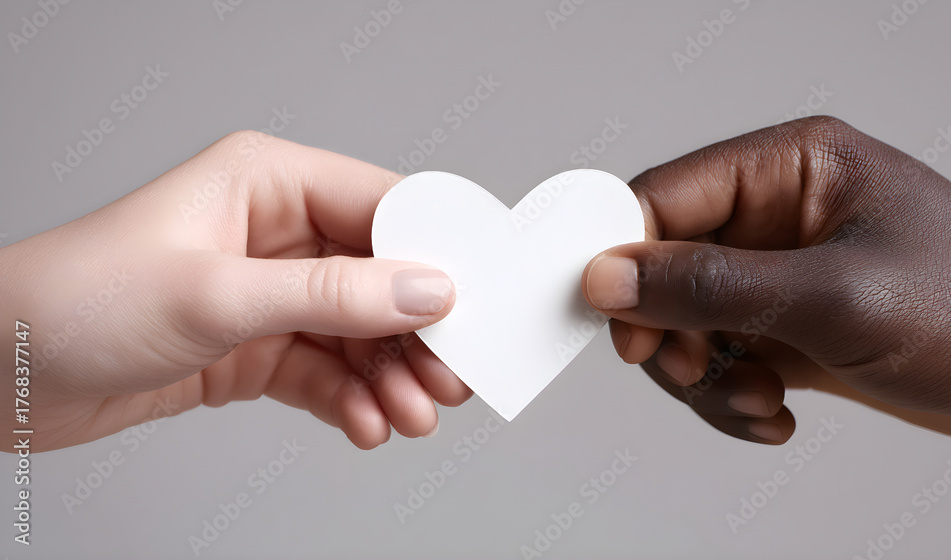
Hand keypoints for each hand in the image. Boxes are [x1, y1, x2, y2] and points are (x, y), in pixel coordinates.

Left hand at [1, 131, 471, 451]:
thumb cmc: (75, 300)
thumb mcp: (216, 295)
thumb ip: (332, 294)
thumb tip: (428, 290)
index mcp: (267, 182)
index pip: (381, 208)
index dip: (435, 257)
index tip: (473, 308)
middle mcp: (274, 232)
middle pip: (380, 277)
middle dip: (417, 333)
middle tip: (450, 380)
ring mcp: (266, 291)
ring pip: (357, 331)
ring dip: (389, 376)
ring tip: (411, 416)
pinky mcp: (253, 345)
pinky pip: (323, 370)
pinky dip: (349, 400)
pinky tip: (364, 425)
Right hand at [582, 117, 950, 443]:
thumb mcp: (835, 296)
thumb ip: (712, 286)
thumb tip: (610, 279)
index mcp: (787, 168)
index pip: (664, 197)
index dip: (625, 259)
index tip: (617, 321)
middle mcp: (773, 215)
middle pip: (662, 267)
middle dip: (668, 332)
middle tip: (690, 371)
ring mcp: (777, 274)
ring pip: (683, 321)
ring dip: (701, 375)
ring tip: (753, 402)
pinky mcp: (784, 325)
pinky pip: (718, 357)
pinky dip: (729, 396)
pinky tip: (772, 414)